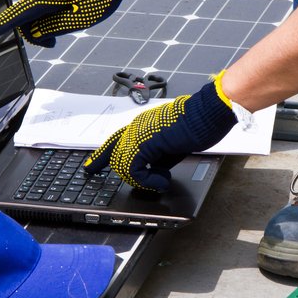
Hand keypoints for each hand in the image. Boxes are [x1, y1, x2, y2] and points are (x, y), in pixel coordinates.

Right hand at [0, 0, 152, 47]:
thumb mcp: (80, 19)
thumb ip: (53, 27)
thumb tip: (34, 32)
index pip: (19, 13)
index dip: (3, 24)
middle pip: (27, 13)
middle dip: (36, 29)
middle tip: (53, 42)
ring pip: (37, 4)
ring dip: (46, 17)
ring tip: (71, 19)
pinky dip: (51, 6)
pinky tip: (72, 6)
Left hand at [84, 75, 238, 191]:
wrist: (207, 113)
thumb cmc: (197, 126)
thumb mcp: (173, 146)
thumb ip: (158, 157)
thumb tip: (153, 172)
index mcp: (141, 125)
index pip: (114, 141)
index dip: (100, 156)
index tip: (90, 168)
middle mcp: (136, 127)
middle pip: (113, 154)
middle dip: (118, 172)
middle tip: (140, 183)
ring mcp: (138, 133)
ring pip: (122, 164)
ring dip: (141, 179)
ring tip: (162, 179)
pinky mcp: (145, 142)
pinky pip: (133, 169)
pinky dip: (148, 180)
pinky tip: (164, 179)